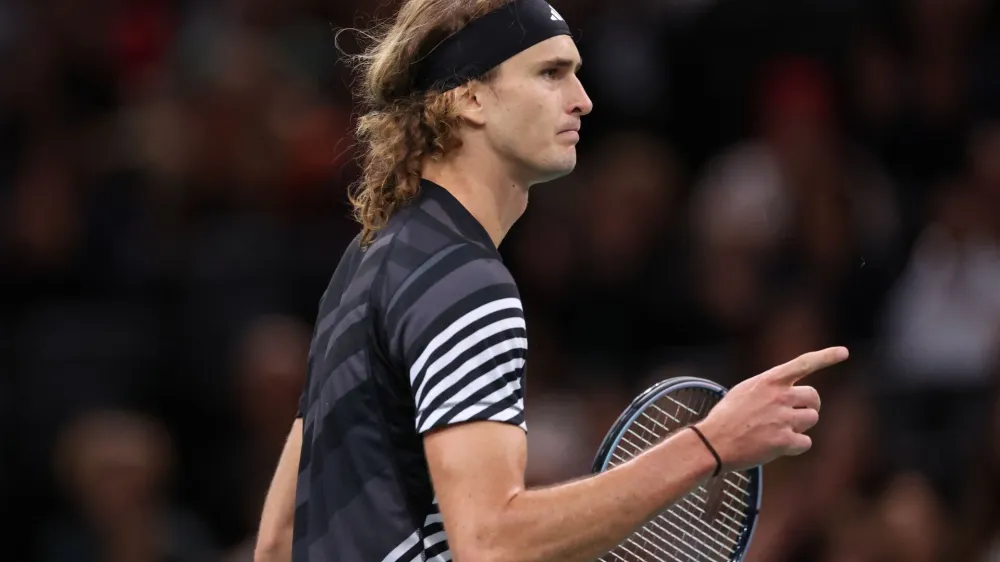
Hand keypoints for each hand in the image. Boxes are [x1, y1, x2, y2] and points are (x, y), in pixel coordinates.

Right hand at [695, 347, 848, 471]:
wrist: (714, 442)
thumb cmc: (727, 416)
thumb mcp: (745, 391)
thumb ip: (770, 387)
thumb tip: (791, 391)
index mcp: (769, 381)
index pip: (803, 363)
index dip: (826, 357)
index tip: (843, 352)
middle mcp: (779, 397)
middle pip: (814, 398)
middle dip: (810, 406)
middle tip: (798, 414)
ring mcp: (782, 419)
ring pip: (811, 419)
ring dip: (801, 426)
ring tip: (780, 430)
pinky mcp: (783, 441)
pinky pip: (805, 442)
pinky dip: (796, 446)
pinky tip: (778, 446)